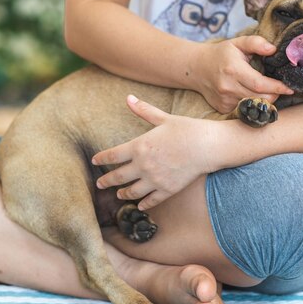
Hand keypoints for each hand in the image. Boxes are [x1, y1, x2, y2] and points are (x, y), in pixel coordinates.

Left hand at [92, 95, 217, 210]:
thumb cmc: (186, 129)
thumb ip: (143, 110)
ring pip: (132, 192)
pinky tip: (140, 205)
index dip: (101, 158)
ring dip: (122, 194)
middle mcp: (143, 165)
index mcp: (139, 146)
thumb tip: (128, 98)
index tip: (94, 161)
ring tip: (118, 195)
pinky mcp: (168, 190)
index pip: (113, 156)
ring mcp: (155, 180)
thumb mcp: (163, 118)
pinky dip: (143, 204)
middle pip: (118, 177)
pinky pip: (151, 201)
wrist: (208, 146)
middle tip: (99, 184)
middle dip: (106, 181)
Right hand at [192, 35, 292, 112]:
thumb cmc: (220, 55)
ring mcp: (224, 100)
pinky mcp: (223, 108)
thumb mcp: (237, 43)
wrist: (196, 68)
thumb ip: (256, 43)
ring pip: (253, 105)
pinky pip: (244, 109)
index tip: (289, 88)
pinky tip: (250, 94)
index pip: (260, 84)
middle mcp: (228, 87)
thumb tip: (273, 49)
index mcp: (233, 70)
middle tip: (279, 88)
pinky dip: (251, 103)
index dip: (277, 88)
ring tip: (265, 91)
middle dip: (274, 95)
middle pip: (260, 98)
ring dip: (263, 100)